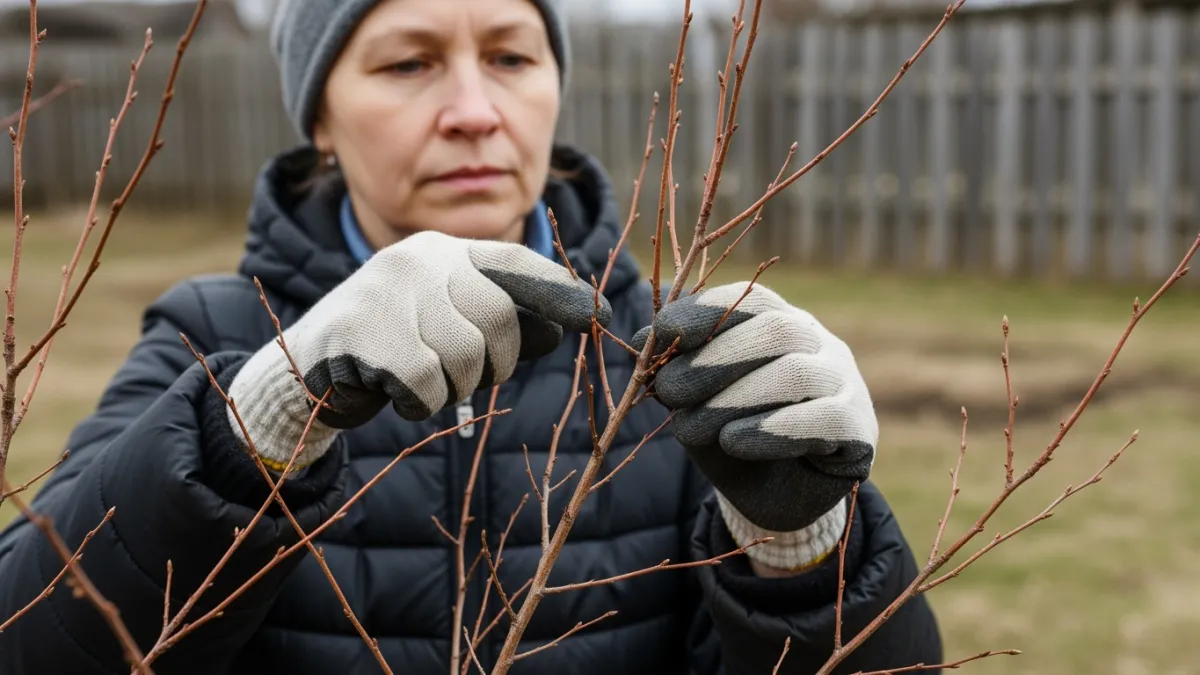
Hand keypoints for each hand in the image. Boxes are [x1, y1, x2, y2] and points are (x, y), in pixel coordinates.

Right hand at [229, 230, 608, 470]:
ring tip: (423, 380)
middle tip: (473, 377)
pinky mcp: (362, 334)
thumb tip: (560, 331)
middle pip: (499, 317)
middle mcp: (417, 259)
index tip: (599, 316)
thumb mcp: (449, 326)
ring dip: (453, 387)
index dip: (559, 291)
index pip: (515, 262)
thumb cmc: (393, 344)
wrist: (306, 366)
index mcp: (443, 250)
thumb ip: (501, 325)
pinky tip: (395, 392)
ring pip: (464, 357)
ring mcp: (386, 292)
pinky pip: (426, 384)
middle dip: (499, 361)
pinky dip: (420, 403)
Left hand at [632, 282, 874, 568]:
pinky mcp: (859, 428)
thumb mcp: (697, 404)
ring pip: (796, 373)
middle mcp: (819, 345)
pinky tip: (733, 442)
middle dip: (714, 359)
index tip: (663, 333)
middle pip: (775, 330)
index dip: (706, 311)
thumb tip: (643, 337)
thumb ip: (678, 371)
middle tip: (669, 390)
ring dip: (734, 398)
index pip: (751, 300)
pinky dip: (771, 430)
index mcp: (781, 325)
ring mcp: (845, 383)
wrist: (780, 500)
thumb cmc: (737, 439)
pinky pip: (823, 420)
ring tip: (690, 429)